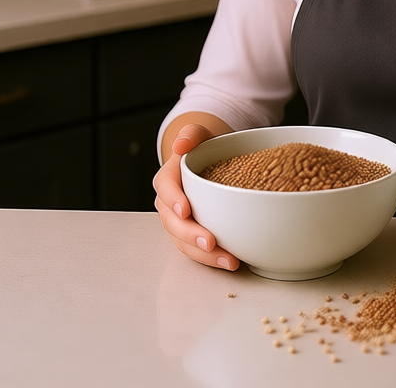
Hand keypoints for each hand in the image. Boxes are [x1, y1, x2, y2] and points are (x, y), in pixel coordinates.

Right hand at [153, 122, 240, 270]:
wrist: (209, 159)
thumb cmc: (203, 147)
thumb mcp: (199, 134)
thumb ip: (190, 134)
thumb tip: (181, 144)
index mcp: (169, 177)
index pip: (165, 188)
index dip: (173, 200)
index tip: (185, 210)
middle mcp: (170, 202)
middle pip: (172, 222)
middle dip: (190, 234)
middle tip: (210, 242)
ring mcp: (179, 221)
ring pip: (183, 241)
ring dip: (204, 254)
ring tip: (228, 260)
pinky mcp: (192, 233)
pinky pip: (196, 248)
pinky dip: (211, 257)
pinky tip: (230, 260)